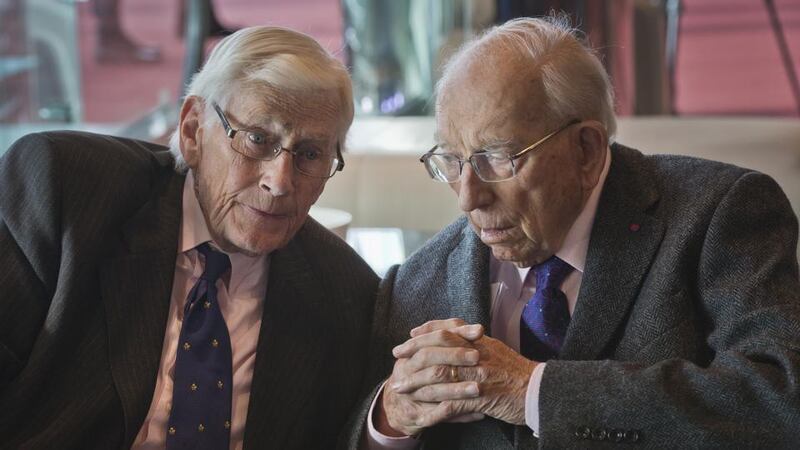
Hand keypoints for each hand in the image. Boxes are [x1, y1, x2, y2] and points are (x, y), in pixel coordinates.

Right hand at [377, 319, 485, 436]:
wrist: (399, 408)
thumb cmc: (422, 376)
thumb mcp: (430, 356)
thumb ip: (451, 342)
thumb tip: (479, 329)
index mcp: (413, 352)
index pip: (435, 336)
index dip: (457, 333)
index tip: (479, 331)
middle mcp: (407, 369)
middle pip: (429, 358)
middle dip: (454, 356)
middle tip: (477, 357)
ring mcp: (409, 393)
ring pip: (432, 389)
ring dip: (457, 389)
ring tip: (479, 389)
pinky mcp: (416, 415)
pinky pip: (438, 416)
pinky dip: (460, 416)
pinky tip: (479, 414)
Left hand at [395, 322, 538, 425]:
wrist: (540, 392)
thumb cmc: (520, 374)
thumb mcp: (498, 350)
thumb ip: (478, 343)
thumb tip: (461, 334)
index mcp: (482, 342)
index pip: (449, 329)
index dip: (427, 330)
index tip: (411, 334)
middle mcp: (478, 354)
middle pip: (439, 348)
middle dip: (414, 352)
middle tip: (397, 356)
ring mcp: (479, 376)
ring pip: (440, 374)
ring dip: (417, 381)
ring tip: (400, 386)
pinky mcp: (481, 398)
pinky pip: (451, 400)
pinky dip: (433, 404)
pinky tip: (420, 407)